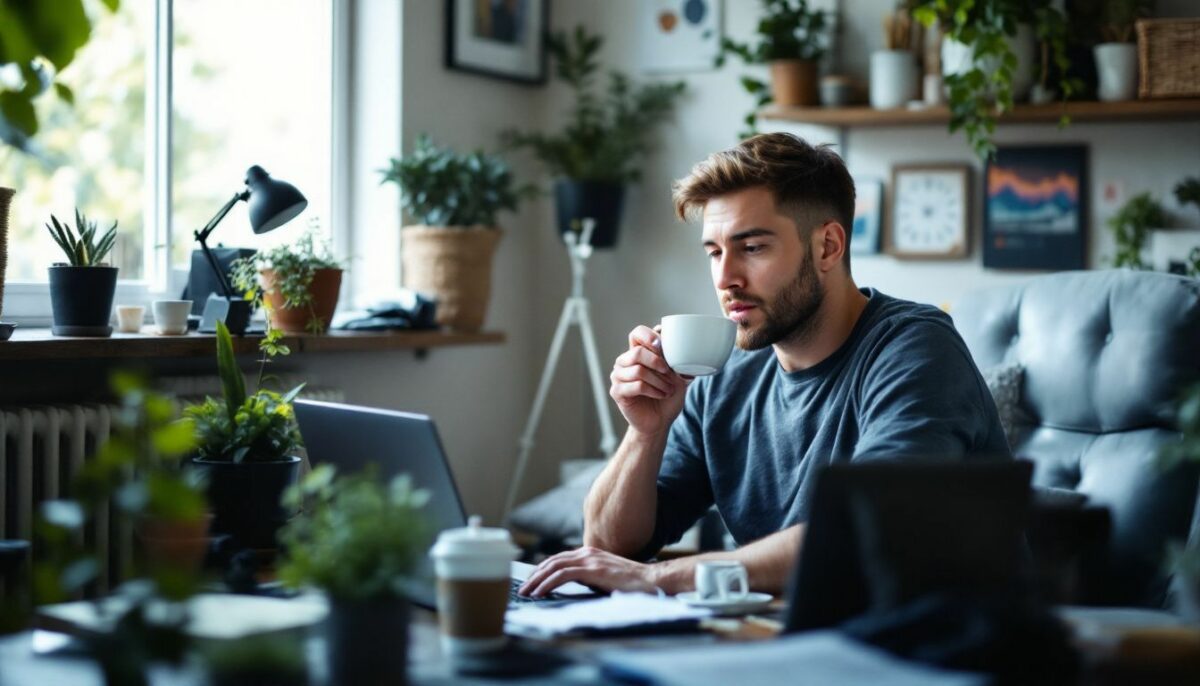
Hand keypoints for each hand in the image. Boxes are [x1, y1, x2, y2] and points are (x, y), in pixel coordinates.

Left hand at [518, 546, 659, 597]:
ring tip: (526, 592)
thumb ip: (589, 577)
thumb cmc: (631, 583)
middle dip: (534, 575)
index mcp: (589, 553)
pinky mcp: (592, 570)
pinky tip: (540, 592)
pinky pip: (563, 575)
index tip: (531, 582)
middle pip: (552, 561)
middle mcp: (587, 553)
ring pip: (554, 566)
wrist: (650, 581)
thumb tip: (572, 586)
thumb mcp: (604, 577)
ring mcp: (589, 560)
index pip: (558, 559)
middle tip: (522, 589)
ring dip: (536, 580)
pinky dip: (548, 583)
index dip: (542, 570)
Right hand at [609, 325, 691, 435]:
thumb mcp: (676, 377)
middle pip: (638, 352)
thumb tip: (681, 349)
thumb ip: (675, 361)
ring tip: (668, 389)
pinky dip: (654, 391)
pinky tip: (661, 395)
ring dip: (659, 381)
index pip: (637, 333)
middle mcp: (624, 362)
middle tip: (670, 373)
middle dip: (657, 362)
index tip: (662, 345)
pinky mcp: (617, 391)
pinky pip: (637, 386)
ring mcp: (618, 376)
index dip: (648, 336)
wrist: (659, 422)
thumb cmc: (667, 397)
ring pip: (638, 370)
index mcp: (637, 353)